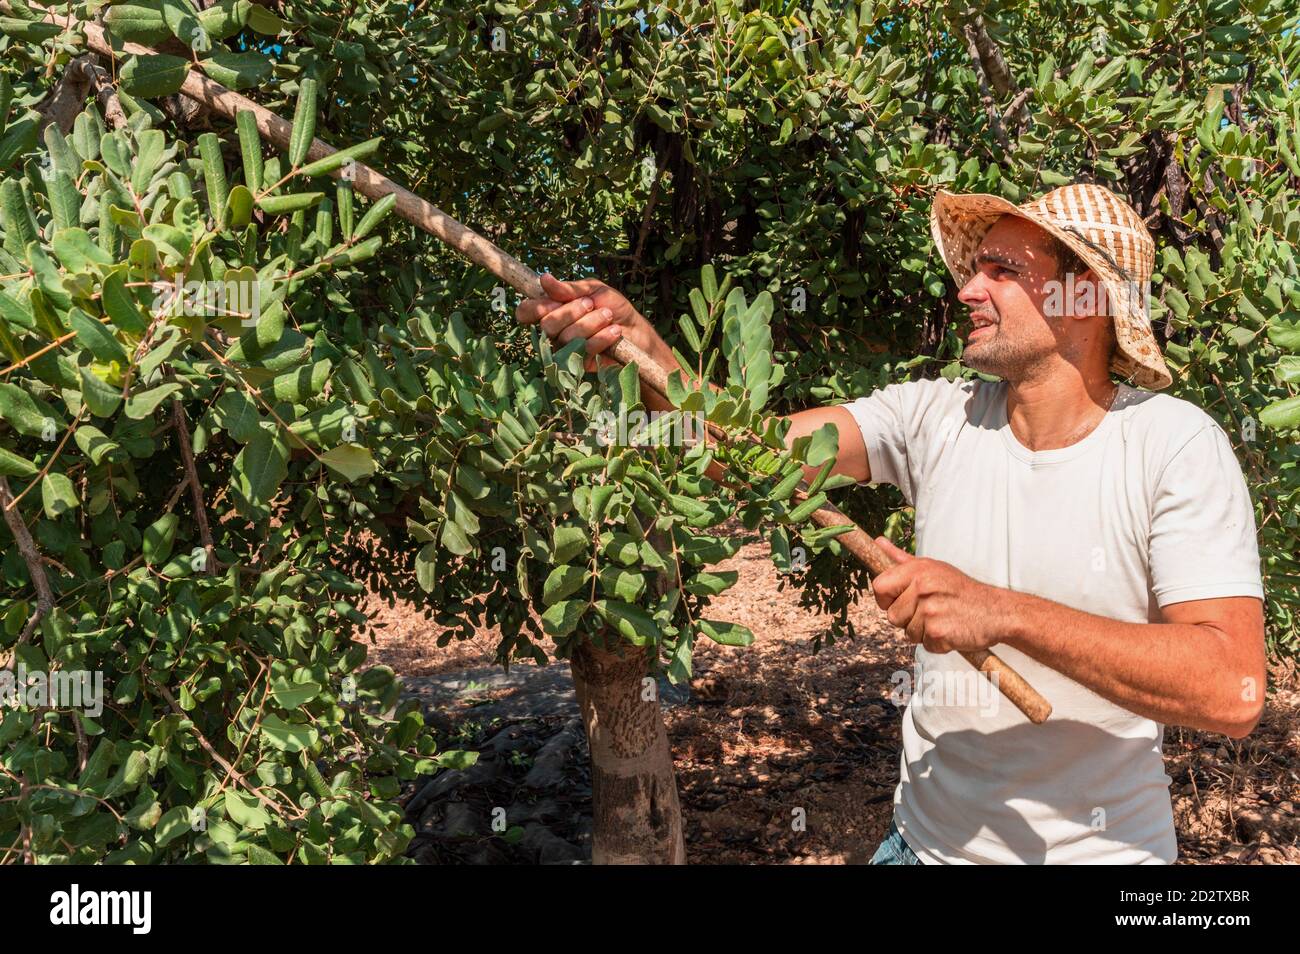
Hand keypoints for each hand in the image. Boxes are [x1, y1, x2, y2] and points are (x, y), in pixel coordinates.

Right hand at [515, 274, 674, 372]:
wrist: (638, 334)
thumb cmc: (614, 309)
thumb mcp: (595, 291)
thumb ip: (569, 288)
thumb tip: (543, 279)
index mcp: (552, 310)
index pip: (526, 311)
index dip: (534, 307)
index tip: (553, 300)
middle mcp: (554, 331)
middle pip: (547, 323)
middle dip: (572, 311)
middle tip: (591, 304)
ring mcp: (565, 349)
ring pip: (566, 337)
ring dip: (591, 323)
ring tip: (609, 316)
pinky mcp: (580, 364)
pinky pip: (583, 349)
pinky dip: (601, 337)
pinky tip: (614, 332)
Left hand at [869, 537, 1010, 653]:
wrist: (998, 611)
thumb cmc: (961, 590)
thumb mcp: (934, 568)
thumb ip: (902, 559)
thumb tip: (878, 542)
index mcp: (918, 570)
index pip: (879, 587)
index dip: (886, 599)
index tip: (900, 601)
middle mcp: (922, 587)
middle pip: (892, 616)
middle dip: (908, 619)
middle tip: (932, 612)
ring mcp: (929, 610)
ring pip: (907, 633)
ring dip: (923, 632)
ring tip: (944, 620)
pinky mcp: (938, 633)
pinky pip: (924, 645)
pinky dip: (937, 643)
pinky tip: (951, 631)